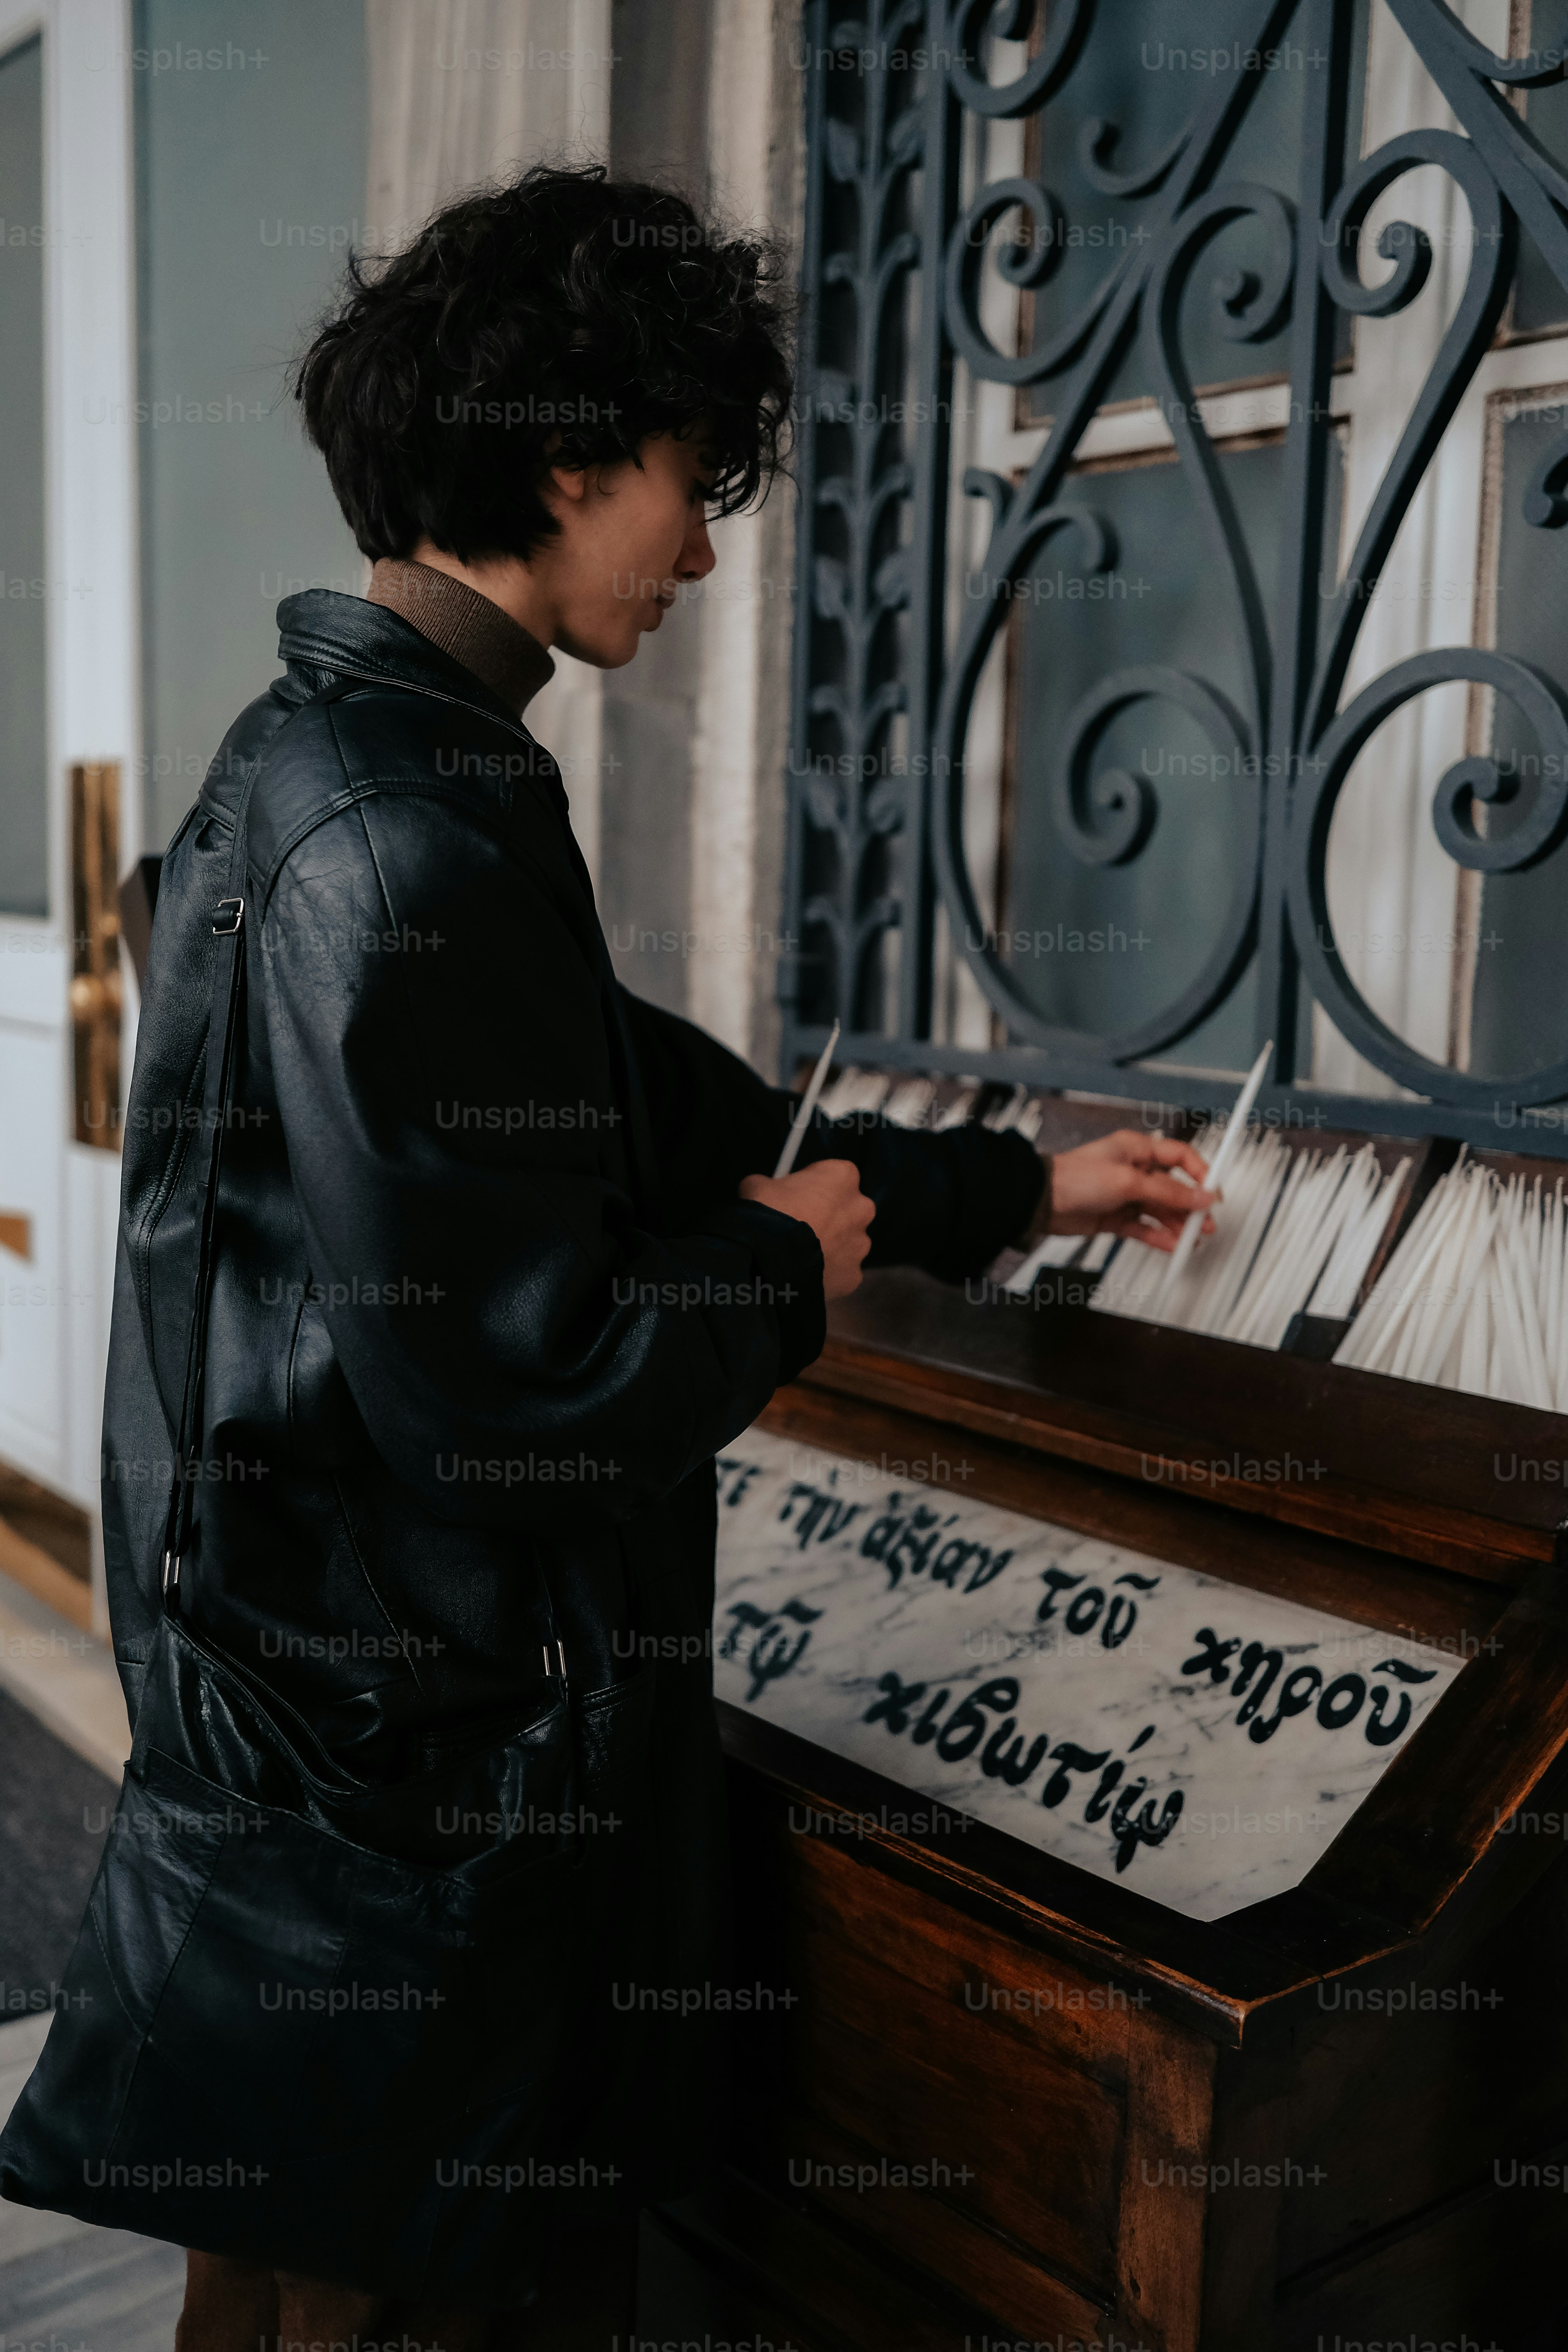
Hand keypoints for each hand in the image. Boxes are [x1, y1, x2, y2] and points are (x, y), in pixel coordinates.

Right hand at [739, 1159, 873, 1299]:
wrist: (770, 1259)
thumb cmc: (768, 1212)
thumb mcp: (759, 1184)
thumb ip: (772, 1185)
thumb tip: (768, 1191)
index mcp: (843, 1176)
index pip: (833, 1175)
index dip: (813, 1186)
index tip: (796, 1197)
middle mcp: (861, 1208)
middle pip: (847, 1209)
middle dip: (829, 1216)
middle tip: (802, 1226)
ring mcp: (861, 1244)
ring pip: (846, 1242)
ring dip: (830, 1246)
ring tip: (801, 1254)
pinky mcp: (854, 1275)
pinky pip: (840, 1270)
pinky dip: (827, 1272)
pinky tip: (805, 1273)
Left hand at [1040, 1129, 1217, 1254]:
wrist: (1042, 1202)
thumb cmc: (1076, 1178)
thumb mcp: (1129, 1181)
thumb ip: (1168, 1192)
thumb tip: (1202, 1196)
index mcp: (1138, 1149)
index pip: (1180, 1156)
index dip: (1200, 1174)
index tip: (1213, 1194)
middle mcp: (1134, 1170)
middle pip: (1173, 1188)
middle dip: (1192, 1207)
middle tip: (1207, 1224)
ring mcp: (1125, 1195)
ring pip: (1160, 1211)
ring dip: (1178, 1225)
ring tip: (1193, 1240)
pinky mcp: (1116, 1217)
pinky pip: (1144, 1228)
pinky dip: (1159, 1237)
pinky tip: (1172, 1246)